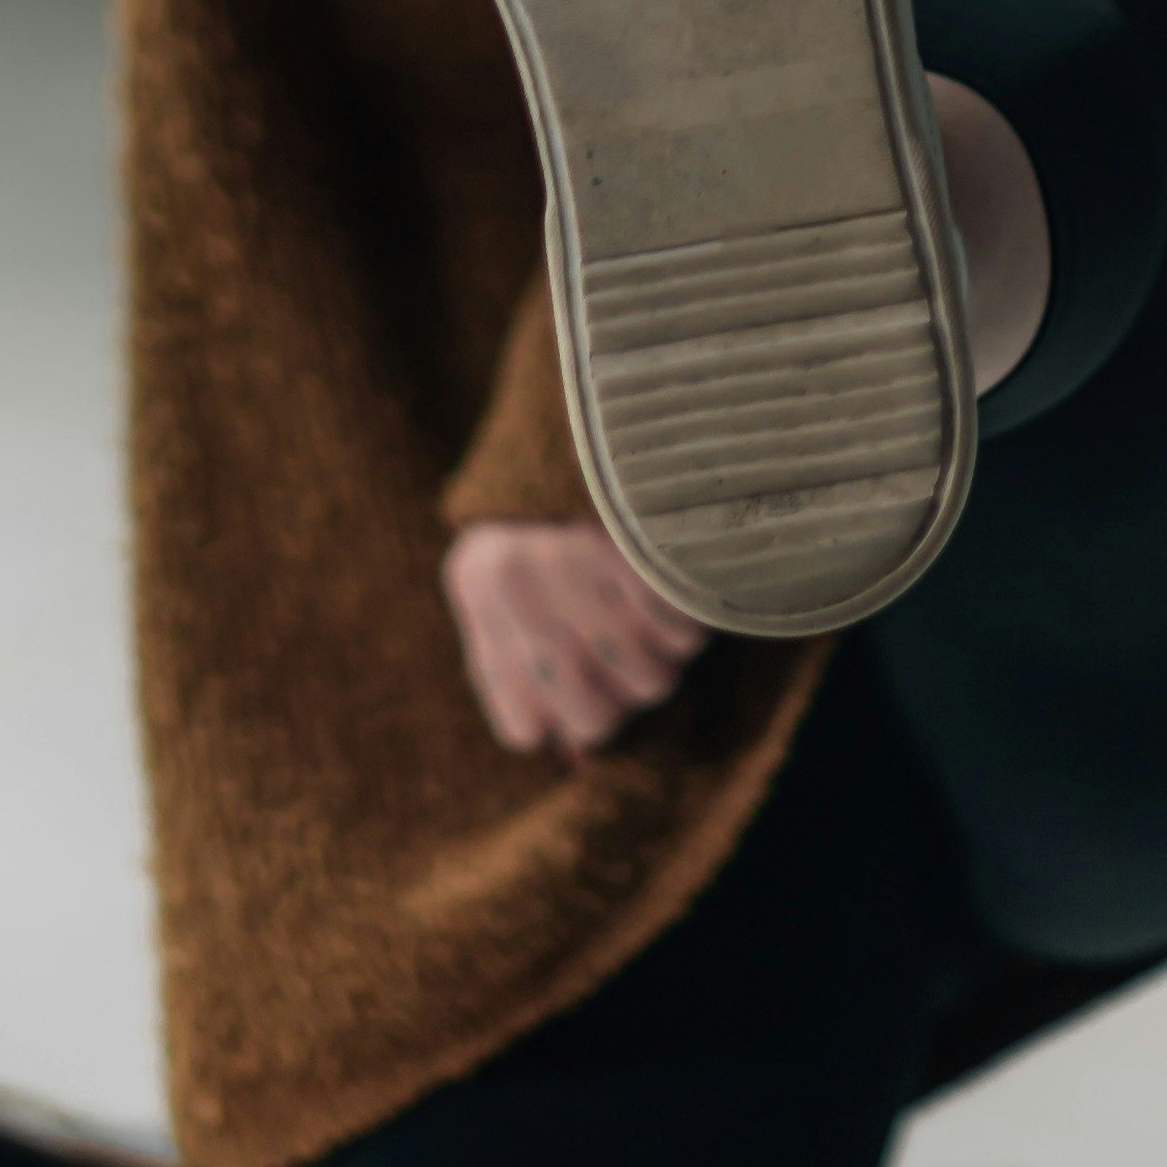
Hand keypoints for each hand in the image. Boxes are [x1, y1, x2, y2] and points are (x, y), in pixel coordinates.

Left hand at [443, 516, 707, 754]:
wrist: (604, 406)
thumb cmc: (555, 508)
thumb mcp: (515, 575)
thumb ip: (529, 668)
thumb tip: (578, 761)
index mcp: (479, 583)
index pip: (525, 728)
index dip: (561, 713)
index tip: (579, 676)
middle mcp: (520, 576)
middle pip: (595, 718)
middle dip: (619, 694)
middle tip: (625, 650)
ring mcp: (581, 557)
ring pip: (650, 682)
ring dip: (659, 656)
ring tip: (645, 608)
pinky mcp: (645, 539)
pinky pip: (684, 635)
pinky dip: (687, 620)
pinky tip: (666, 581)